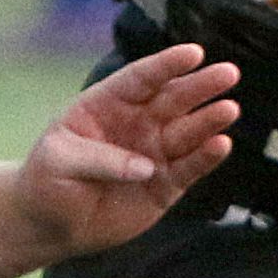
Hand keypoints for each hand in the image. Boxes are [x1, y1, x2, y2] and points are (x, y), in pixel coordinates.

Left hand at [15, 45, 245, 255]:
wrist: (50, 225)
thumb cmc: (47, 181)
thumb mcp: (59, 161)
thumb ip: (99, 158)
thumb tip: (145, 167)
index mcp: (108, 104)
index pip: (141, 79)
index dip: (167, 65)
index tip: (194, 53)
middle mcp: (137, 124)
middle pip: (174, 99)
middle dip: (200, 86)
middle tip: (228, 73)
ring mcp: (154, 154)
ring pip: (188, 132)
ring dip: (209, 121)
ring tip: (230, 110)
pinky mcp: (165, 186)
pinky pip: (190, 168)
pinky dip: (206, 158)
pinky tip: (221, 145)